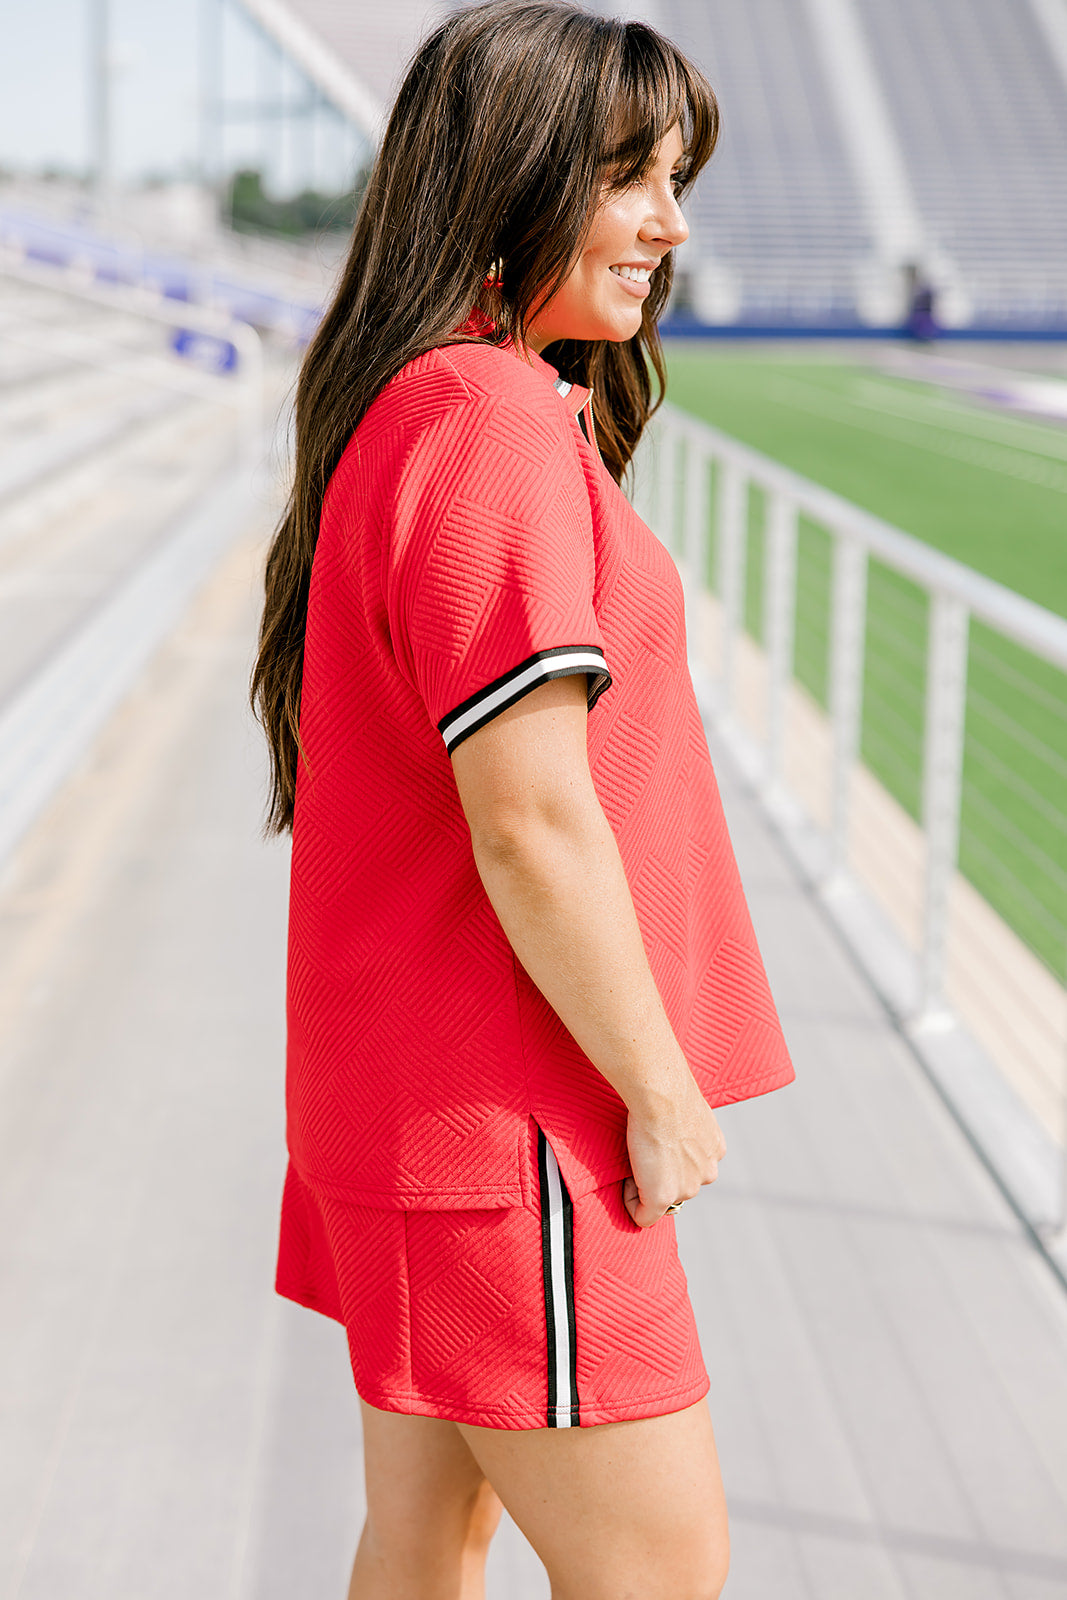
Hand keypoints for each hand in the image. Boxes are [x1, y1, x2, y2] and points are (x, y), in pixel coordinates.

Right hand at [622, 1075, 725, 1228]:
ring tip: (636, 1158)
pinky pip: (645, 1216)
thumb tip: (669, 1130)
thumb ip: (685, 1127)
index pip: (692, 1167)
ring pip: (662, 1199)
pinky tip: (625, 1184)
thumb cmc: (669, 1091)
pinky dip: (632, 1205)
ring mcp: (686, 1188)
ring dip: (646, 1185)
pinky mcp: (663, 1197)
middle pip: (678, 1185)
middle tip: (642, 1149)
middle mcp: (707, 1172)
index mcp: (715, 1149)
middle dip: (658, 1174)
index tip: (654, 1143)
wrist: (663, 1096)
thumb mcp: (687, 1109)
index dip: (669, 1159)